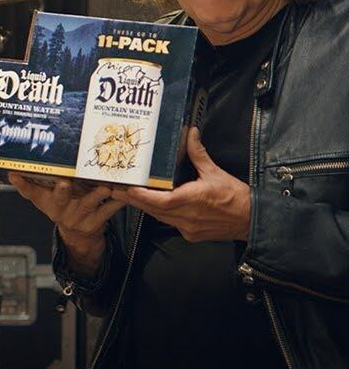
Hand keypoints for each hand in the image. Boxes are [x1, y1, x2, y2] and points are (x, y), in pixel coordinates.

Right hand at [7, 173, 124, 268]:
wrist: (79, 238)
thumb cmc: (65, 208)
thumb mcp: (48, 199)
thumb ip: (36, 183)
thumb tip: (16, 168)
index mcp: (47, 201)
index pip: (30, 192)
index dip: (21, 184)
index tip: (14, 174)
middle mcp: (60, 210)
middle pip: (58, 198)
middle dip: (61, 190)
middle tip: (64, 182)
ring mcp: (78, 217)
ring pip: (87, 204)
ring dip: (96, 195)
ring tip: (105, 187)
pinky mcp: (95, 223)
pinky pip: (107, 211)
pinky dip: (117, 202)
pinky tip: (124, 194)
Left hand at [111, 128, 249, 241]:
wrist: (253, 221)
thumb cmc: (236, 197)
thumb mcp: (215, 172)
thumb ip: (198, 154)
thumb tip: (190, 134)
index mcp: (190, 200)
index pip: (157, 201)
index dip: (139, 195)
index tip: (124, 188)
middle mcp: (185, 217)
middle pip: (152, 210)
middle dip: (133, 200)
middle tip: (115, 190)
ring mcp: (187, 228)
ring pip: (158, 217)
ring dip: (145, 206)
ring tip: (128, 195)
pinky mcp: (190, 234)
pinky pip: (169, 223)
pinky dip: (159, 214)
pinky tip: (153, 205)